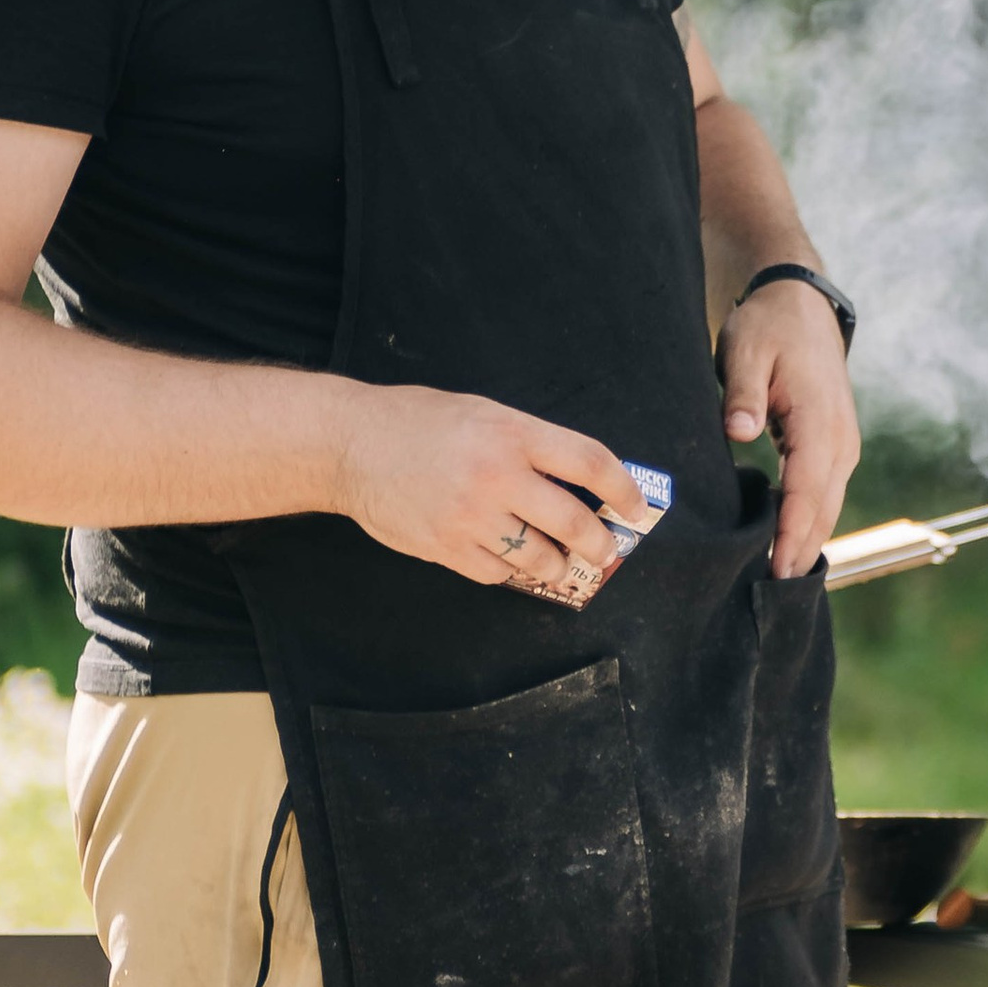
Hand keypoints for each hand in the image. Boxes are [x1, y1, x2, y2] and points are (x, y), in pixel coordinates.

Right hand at [330, 383, 655, 598]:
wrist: (350, 445)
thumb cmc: (419, 422)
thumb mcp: (483, 414)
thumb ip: (530, 445)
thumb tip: (579, 484)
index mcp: (512, 434)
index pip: (589, 463)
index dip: (623, 489)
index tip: (637, 507)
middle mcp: (496, 476)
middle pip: (573, 522)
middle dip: (599, 543)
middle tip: (605, 550)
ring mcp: (470, 517)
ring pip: (537, 558)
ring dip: (558, 566)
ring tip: (561, 564)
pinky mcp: (445, 547)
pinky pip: (496, 572)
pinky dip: (509, 570)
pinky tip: (508, 559)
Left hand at [718, 279, 858, 576]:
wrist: (800, 305)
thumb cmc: (769, 327)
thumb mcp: (747, 349)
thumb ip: (742, 392)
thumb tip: (739, 431)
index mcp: (820, 422)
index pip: (807, 491)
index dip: (790, 535)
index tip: (774, 571)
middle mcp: (840, 442)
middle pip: (822, 512)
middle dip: (799, 554)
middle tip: (770, 598)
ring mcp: (842, 447)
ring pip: (827, 509)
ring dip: (806, 545)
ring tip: (777, 585)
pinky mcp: (834, 449)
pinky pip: (824, 496)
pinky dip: (809, 525)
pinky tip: (787, 549)